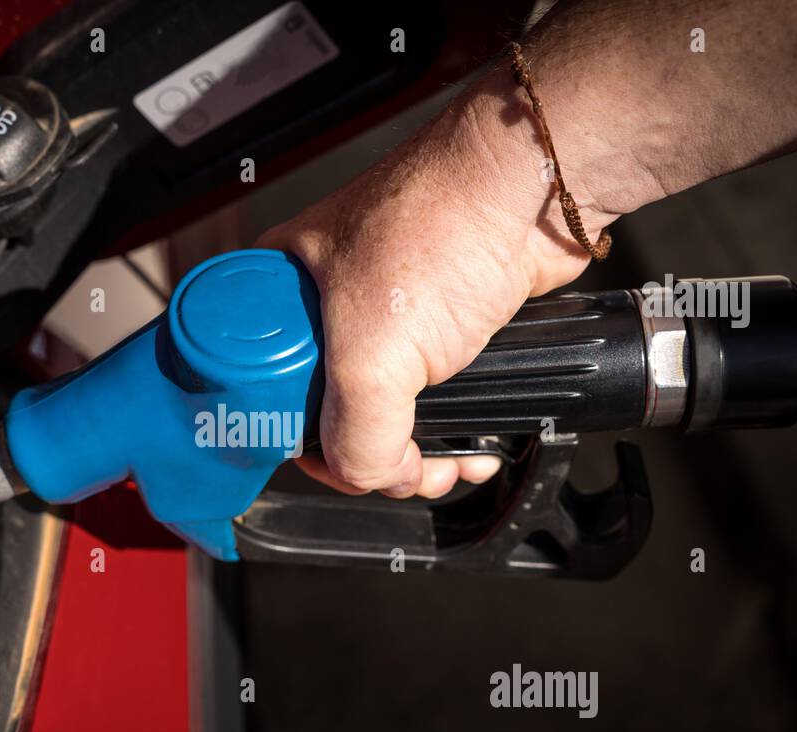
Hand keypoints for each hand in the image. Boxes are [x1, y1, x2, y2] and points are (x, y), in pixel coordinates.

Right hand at [255, 66, 621, 497]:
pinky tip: (469, 447)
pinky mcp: (432, 333)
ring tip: (446, 463)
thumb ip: (356, 435)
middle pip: (322, 417)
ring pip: (380, 416)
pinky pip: (425, 404)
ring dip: (416, 456)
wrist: (535, 188)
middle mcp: (320, 309)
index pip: (261, 396)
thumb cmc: (445, 220)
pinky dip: (446, 435)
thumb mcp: (372, 351)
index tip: (338, 466)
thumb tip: (371, 478)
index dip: (298, 444)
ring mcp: (380, 321)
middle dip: (371, 459)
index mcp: (275, 296)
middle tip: (404, 469)